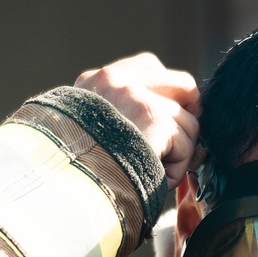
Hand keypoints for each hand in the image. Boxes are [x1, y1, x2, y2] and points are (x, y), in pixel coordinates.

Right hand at [75, 53, 201, 191]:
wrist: (68, 188)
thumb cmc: (81, 173)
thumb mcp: (91, 132)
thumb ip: (123, 115)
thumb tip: (172, 120)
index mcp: (99, 81)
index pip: (152, 68)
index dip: (169, 99)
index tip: (163, 128)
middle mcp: (117, 80)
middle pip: (185, 87)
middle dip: (188, 121)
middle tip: (177, 149)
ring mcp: (135, 96)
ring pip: (189, 124)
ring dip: (179, 155)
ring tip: (152, 170)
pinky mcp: (153, 119)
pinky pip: (186, 146)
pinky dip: (175, 171)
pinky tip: (153, 179)